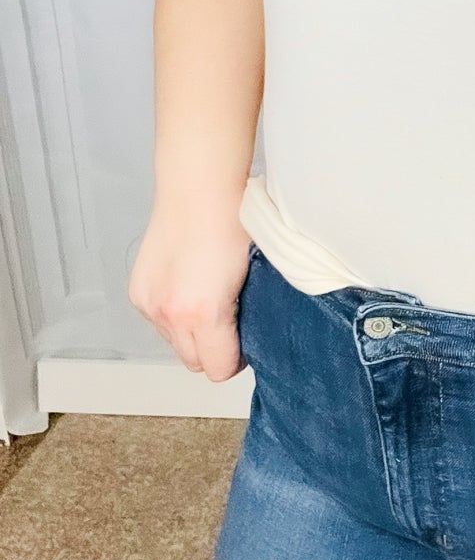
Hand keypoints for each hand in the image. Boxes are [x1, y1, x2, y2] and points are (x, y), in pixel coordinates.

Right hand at [128, 204, 254, 381]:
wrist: (198, 190)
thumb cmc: (232, 224)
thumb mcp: (251, 277)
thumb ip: (242, 315)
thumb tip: (245, 335)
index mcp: (204, 313)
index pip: (219, 369)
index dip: (235, 359)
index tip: (244, 343)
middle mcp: (171, 315)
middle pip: (194, 362)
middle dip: (212, 349)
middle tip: (229, 323)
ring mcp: (150, 305)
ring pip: (174, 343)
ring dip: (190, 333)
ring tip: (207, 299)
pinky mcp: (138, 294)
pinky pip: (158, 323)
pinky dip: (172, 315)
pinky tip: (187, 289)